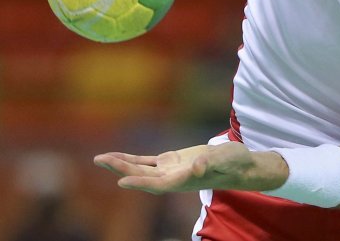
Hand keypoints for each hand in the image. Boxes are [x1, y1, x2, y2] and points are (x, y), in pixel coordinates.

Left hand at [94, 142, 287, 194]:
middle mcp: (173, 178)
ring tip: (100, 158)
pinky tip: (118, 156)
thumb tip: (198, 168)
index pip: (159, 184)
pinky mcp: (170, 162)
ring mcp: (170, 171)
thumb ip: (212, 163)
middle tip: (100, 160)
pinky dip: (133, 159)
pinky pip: (147, 161)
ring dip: (122, 164)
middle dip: (121, 168)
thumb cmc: (235, 163)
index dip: (140, 182)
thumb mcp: (226, 159)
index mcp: (185, 180)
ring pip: (141, 168)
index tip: (121, 181)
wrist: (239, 165)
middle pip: (143, 176)